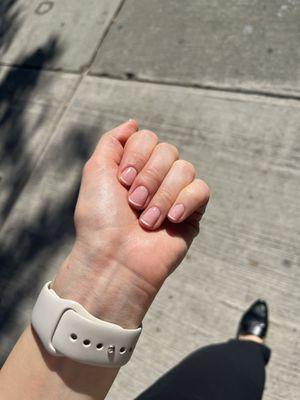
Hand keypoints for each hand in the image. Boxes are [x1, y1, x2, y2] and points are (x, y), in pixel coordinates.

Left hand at [52, 120, 208, 327]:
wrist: (115, 258)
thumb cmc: (100, 219)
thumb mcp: (96, 171)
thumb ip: (112, 141)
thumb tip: (133, 123)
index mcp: (134, 166)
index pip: (148, 138)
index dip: (136, 156)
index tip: (122, 181)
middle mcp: (156, 177)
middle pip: (168, 151)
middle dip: (149, 177)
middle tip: (133, 203)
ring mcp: (175, 194)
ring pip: (185, 169)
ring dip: (163, 195)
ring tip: (147, 221)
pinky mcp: (192, 212)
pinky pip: (201, 190)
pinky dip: (186, 202)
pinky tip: (172, 220)